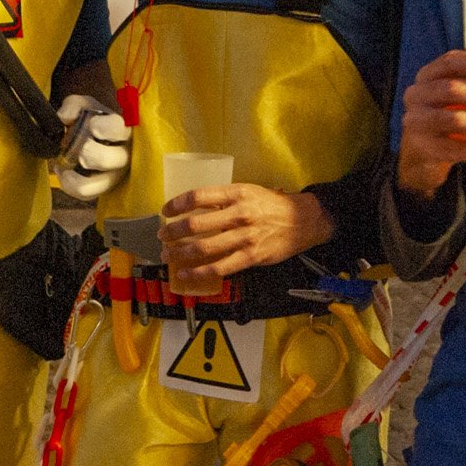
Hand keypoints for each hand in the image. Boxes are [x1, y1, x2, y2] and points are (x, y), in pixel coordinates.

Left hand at [54, 93, 129, 200]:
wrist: (96, 137)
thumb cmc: (96, 119)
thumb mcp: (86, 106)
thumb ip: (74, 106)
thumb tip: (65, 118)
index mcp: (124, 129)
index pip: (120, 129)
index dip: (105, 128)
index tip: (92, 125)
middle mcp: (124, 155)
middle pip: (108, 159)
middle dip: (88, 152)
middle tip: (80, 148)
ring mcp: (115, 175)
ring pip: (98, 184)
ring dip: (76, 176)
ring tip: (64, 165)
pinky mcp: (103, 189)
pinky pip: (86, 194)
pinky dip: (69, 185)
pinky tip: (63, 172)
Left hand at [161, 184, 333, 285]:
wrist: (302, 221)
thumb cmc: (272, 205)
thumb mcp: (248, 191)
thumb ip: (223, 199)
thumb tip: (193, 208)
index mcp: (236, 193)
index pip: (198, 196)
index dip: (177, 204)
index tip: (166, 211)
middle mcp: (239, 214)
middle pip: (196, 224)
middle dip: (173, 232)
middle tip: (163, 236)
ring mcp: (244, 237)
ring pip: (204, 248)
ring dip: (180, 253)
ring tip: (168, 255)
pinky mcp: (250, 257)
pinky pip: (219, 267)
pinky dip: (198, 272)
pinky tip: (185, 274)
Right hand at [397, 50, 465, 193]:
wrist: (422, 151)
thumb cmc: (448, 114)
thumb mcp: (455, 95)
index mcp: (428, 75)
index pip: (450, 61)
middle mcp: (417, 95)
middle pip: (453, 90)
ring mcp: (417, 122)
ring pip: (455, 120)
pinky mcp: (425, 148)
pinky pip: (457, 149)